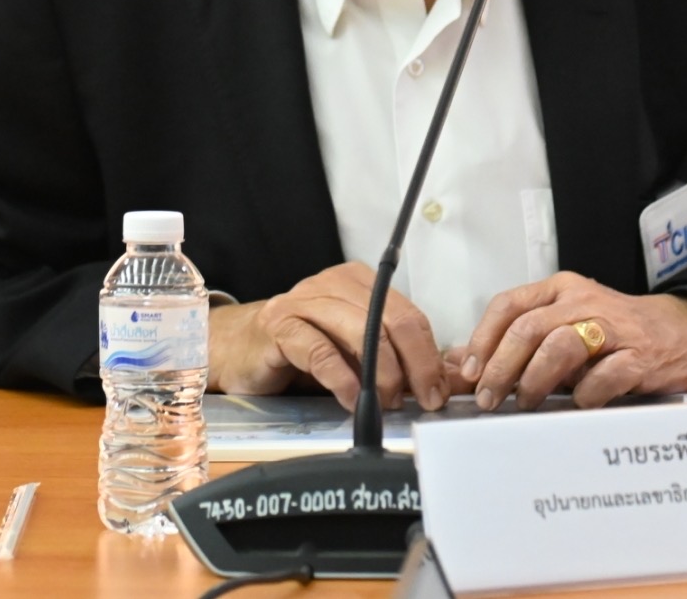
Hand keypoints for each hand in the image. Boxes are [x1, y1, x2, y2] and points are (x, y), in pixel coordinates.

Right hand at [208, 261, 449, 411]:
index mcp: (360, 283)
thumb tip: (449, 381)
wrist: (237, 349)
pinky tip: (353, 401)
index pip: (409, 315)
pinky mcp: (279, 326)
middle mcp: (334, 283)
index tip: (438, 392)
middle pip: (390, 318)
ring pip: (360, 330)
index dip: (429, 356)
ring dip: (382, 373)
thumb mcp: (355, 355)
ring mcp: (305, 301)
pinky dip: (342, 379)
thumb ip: (400, 363)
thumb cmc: (300, 353)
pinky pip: (320, 351)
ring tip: (389, 402)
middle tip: (423, 400)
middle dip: (415, 364)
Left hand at [458, 271, 686, 410]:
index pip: (509, 304)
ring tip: (525, 403)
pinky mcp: (638, 356)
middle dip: (501, 367)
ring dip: (535, 379)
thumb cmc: (614, 332)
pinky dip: (584, 395)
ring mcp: (612, 328)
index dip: (483, 338)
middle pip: (528, 328)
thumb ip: (517, 341)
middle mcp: (583, 302)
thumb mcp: (564, 325)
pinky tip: (578, 404)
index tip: (470, 371)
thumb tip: (460, 363)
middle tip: (488, 399)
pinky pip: (603, 376)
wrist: (682, 331)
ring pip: (560, 346)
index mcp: (560, 290)